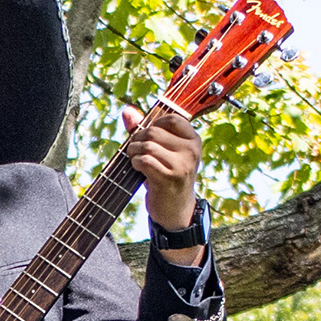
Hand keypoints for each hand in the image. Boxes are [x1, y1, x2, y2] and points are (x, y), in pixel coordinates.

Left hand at [127, 101, 203, 245]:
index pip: (171, 118)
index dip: (152, 124)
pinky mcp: (170, 178)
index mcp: (193, 140)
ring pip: (148, 145)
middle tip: (134, 150)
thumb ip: (144, 128)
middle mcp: (191, 150)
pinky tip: (137, 168)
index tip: (147, 136)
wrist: (176, 209)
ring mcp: (182, 165)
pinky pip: (145, 160)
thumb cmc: (165, 175)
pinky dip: (135, 162)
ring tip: (134, 158)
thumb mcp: (161, 151)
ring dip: (133, 151)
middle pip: (154, 131)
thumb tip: (127, 111)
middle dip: (137, 139)